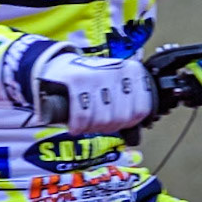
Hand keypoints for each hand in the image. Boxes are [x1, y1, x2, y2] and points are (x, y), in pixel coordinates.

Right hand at [36, 52, 153, 133]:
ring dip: (92, 128)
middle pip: (122, 117)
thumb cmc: (92, 82)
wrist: (60, 65)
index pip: (141, 110)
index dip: (127, 124)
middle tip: (97, 124)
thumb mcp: (117, 86)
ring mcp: (97, 74)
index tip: (116, 122)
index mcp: (133, 71)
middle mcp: (117, 69)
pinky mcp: (76, 80)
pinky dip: (78, 126)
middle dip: (108, 127)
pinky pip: (82, 115)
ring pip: (103, 119)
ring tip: (86, 123)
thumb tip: (134, 135)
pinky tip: (75, 126)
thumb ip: (130, 104)